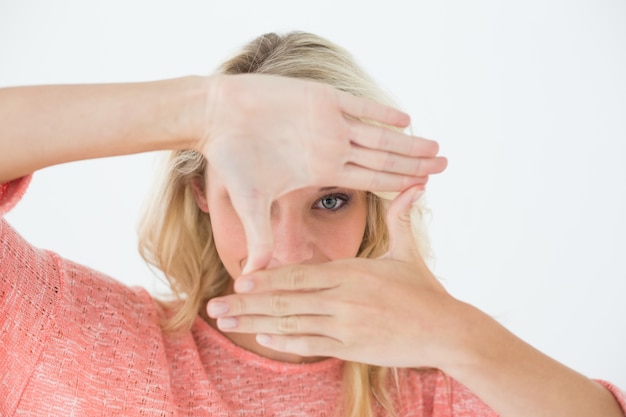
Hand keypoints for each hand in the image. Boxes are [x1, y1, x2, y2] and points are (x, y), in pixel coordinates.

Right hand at [200, 74, 447, 272]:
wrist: (217, 117)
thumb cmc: (231, 158)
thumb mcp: (250, 202)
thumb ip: (259, 235)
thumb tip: (251, 277)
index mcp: (323, 169)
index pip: (370, 179)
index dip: (397, 184)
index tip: (423, 188)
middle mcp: (332, 146)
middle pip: (383, 157)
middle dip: (415, 161)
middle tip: (446, 165)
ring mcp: (329, 122)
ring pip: (379, 133)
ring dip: (407, 140)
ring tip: (435, 147)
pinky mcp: (320, 97)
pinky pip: (358, 105)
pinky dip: (381, 111)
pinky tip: (405, 119)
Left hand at [207, 186, 462, 367]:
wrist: (448, 330)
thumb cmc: (426, 291)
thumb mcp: (408, 252)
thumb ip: (402, 218)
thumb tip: (415, 186)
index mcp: (351, 272)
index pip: (299, 274)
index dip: (267, 277)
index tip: (240, 278)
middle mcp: (342, 299)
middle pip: (285, 300)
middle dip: (246, 303)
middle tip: (215, 305)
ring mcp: (345, 326)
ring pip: (291, 324)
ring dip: (255, 324)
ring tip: (226, 324)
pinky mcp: (353, 349)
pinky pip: (312, 345)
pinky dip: (286, 342)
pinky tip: (264, 339)